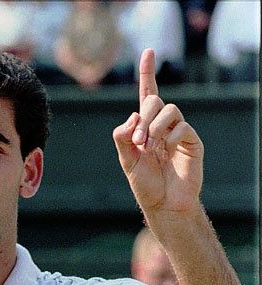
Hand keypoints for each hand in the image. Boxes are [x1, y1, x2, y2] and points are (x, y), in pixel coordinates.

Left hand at [113, 49, 203, 215]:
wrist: (164, 203)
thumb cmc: (145, 183)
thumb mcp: (127, 160)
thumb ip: (122, 138)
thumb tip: (131, 117)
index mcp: (145, 126)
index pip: (147, 94)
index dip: (147, 73)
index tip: (148, 51)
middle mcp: (162, 125)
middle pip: (154, 102)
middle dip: (143, 118)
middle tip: (138, 141)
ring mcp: (178, 132)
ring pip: (169, 110)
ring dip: (155, 127)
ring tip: (149, 147)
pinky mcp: (192, 141)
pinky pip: (182, 126)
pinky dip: (171, 137)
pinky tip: (166, 150)